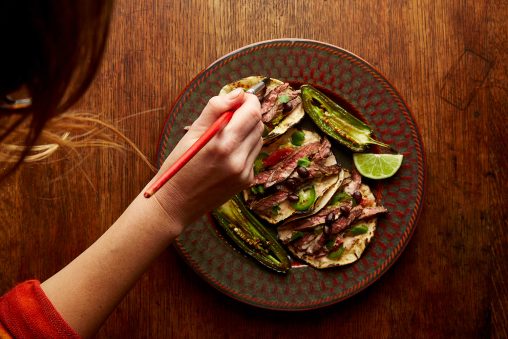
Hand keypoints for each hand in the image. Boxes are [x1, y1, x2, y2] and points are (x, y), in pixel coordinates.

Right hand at [150, 88, 262, 229]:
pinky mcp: (246, 181)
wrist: (176, 204)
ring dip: (247, 132)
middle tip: (230, 116)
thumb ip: (215, 109)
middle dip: (248, 115)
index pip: (252, 112)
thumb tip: (238, 93)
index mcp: (222, 143)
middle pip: (258, 124)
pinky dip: (244, 149)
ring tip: (225, 138)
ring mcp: (244, 172)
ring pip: (258, 139)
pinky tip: (226, 156)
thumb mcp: (192, 133)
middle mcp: (237, 158)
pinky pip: (253, 156)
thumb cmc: (180, 165)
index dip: (249, 100)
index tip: (239, 99)